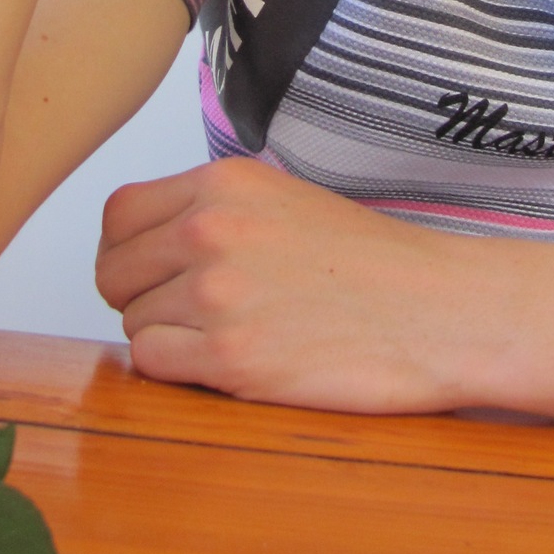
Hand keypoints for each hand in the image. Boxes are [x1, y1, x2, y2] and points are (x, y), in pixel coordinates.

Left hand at [95, 157, 466, 409]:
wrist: (440, 311)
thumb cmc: (373, 263)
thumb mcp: (284, 200)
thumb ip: (213, 210)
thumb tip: (145, 241)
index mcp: (223, 183)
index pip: (118, 215)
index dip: (128, 250)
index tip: (152, 271)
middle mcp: (210, 230)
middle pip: (113, 273)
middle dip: (140, 296)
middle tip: (189, 313)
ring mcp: (217, 294)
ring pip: (133, 322)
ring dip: (169, 336)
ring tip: (233, 334)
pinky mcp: (230, 357)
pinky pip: (152, 363)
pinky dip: (179, 370)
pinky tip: (229, 362)